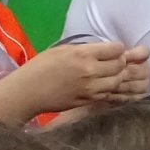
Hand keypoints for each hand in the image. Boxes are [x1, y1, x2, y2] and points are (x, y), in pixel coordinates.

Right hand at [16, 42, 148, 113]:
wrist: (29, 91)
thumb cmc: (41, 66)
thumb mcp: (63, 49)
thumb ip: (85, 49)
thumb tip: (102, 51)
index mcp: (83, 54)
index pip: (116, 49)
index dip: (117, 48)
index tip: (113, 49)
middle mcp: (90, 71)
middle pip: (120, 65)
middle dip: (120, 61)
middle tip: (114, 61)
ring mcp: (91, 88)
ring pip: (117, 81)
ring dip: (117, 76)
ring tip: (108, 73)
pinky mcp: (89, 100)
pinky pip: (108, 93)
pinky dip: (108, 87)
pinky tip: (101, 83)